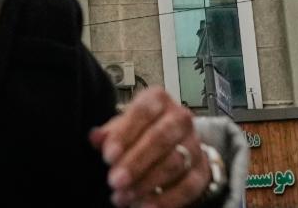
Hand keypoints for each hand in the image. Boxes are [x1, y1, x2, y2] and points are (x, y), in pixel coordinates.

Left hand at [90, 86, 209, 206]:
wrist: (176, 145)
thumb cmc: (142, 132)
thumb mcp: (123, 126)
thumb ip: (110, 132)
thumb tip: (96, 138)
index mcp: (158, 100)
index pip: (143, 112)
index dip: (125, 134)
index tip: (108, 156)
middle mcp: (180, 119)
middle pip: (161, 138)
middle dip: (136, 162)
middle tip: (114, 181)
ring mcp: (194, 145)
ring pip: (174, 163)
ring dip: (146, 184)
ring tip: (122, 197)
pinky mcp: (201, 171)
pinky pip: (187, 187)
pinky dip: (165, 200)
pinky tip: (143, 206)